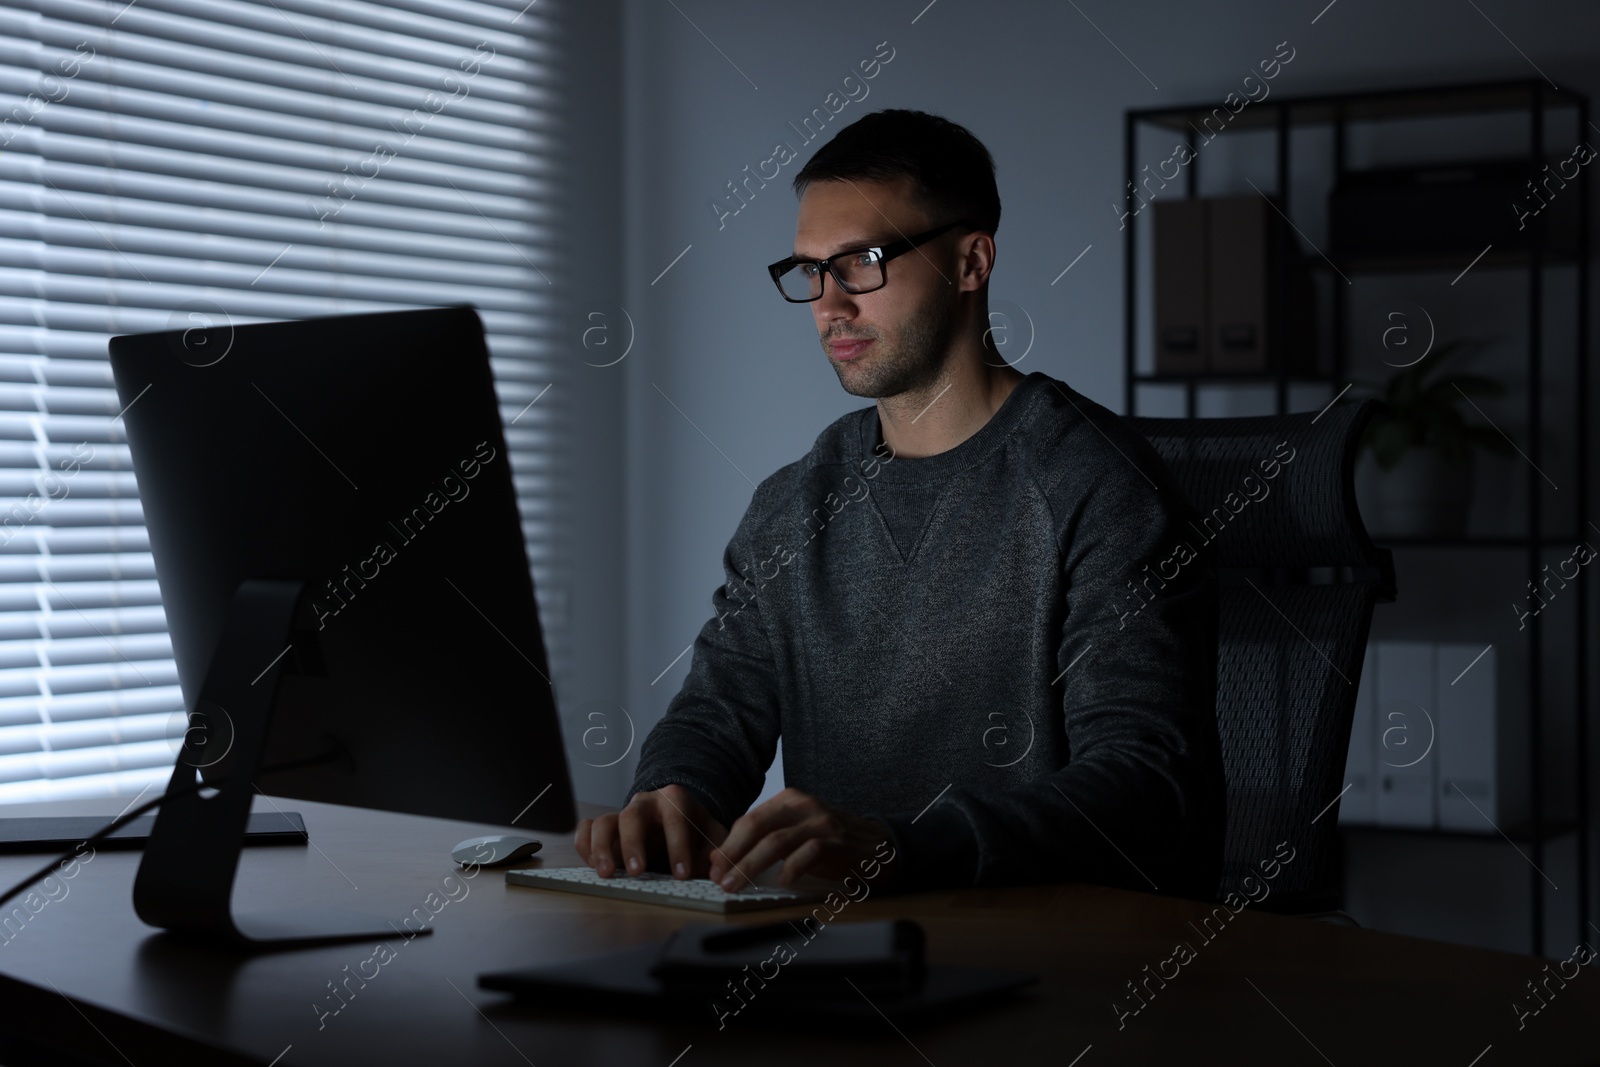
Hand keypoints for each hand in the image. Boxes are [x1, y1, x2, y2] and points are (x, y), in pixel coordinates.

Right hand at [574, 784, 727, 879]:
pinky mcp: (606, 829)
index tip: (682, 875)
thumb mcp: (714, 838)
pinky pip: (586, 829)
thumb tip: (717, 871)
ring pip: (603, 822)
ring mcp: (622, 814)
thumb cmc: (697, 833)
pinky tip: (593, 866)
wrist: (680, 824)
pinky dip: (586, 846)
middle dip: (633, 845)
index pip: (675, 818)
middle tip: (637, 873)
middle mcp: (644, 803)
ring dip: (601, 848)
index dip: (678, 846)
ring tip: (606, 874)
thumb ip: (719, 852)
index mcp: (675, 800)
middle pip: (632, 816)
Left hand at [709, 787, 898, 891]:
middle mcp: (803, 806)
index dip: (728, 844)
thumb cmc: (831, 841)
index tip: (713, 866)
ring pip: (776, 842)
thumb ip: (769, 837)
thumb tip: (728, 858)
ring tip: (736, 885)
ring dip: (751, 865)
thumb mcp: (799, 829)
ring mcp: (821, 823)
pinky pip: (808, 853)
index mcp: (789, 800)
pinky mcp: (837, 842)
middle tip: (718, 877)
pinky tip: (782, 882)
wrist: (880, 845)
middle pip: (757, 827)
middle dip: (733, 854)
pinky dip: (791, 868)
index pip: (749, 820)